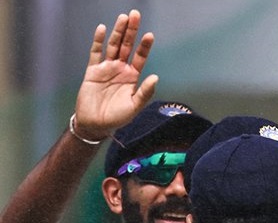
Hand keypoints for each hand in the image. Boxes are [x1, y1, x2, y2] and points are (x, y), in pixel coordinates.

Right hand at [74, 10, 157, 140]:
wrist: (95, 124)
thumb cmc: (117, 118)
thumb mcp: (134, 107)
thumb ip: (145, 93)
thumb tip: (155, 77)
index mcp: (132, 77)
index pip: (140, 57)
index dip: (144, 46)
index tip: (149, 34)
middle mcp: (120, 69)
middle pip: (127, 46)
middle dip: (131, 31)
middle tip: (135, 14)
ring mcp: (106, 68)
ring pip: (113, 45)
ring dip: (118, 32)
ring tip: (123, 17)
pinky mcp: (92, 70)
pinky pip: (95, 53)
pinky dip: (98, 41)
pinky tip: (102, 29)